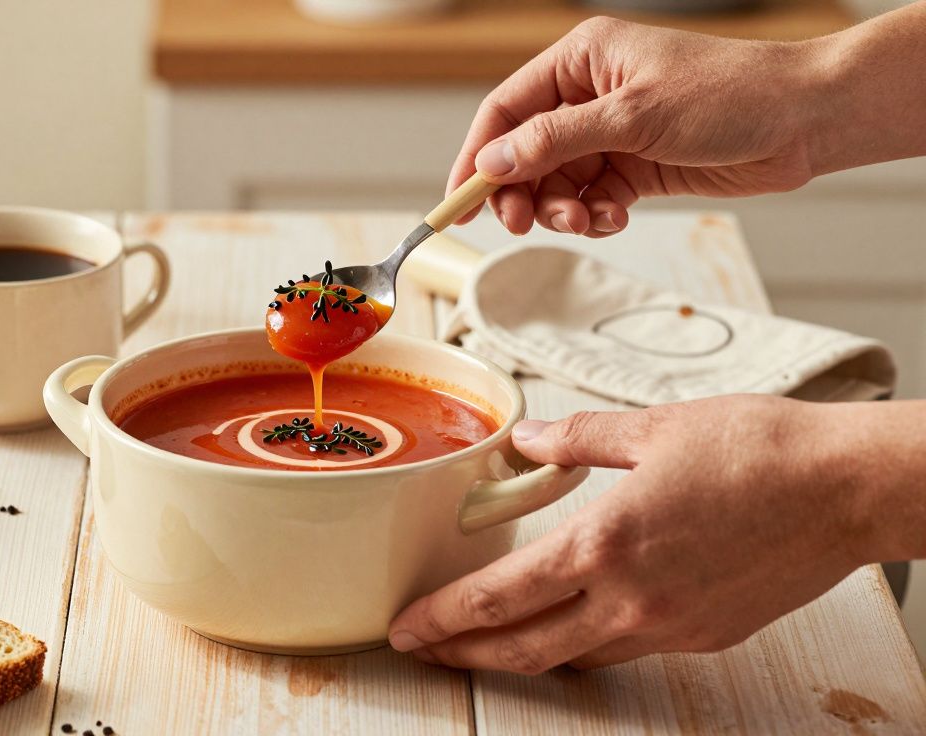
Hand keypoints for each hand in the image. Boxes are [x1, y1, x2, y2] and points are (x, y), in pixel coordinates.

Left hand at [387, 395, 895, 671]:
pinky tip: (571, 623)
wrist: (844, 489)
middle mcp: (629, 600)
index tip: (407, 626)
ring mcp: (668, 627)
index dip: (442, 619)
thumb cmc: (756, 450)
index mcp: (603, 544)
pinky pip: (624, 648)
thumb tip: (527, 444)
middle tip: (423, 649)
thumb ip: (575, 440)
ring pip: (572, 656)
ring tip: (485, 640)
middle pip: (522, 648)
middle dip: (462, 653)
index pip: (497, 598)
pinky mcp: (703, 636)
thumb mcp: (651, 428)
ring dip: (520, 652)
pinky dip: (583, 643)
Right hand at [450, 17, 829, 236]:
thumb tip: (493, 161)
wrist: (804, 121)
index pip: (505, 111)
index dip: (476, 157)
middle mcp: (589, 95)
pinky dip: (596, 215)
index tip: (458, 204)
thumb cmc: (731, 95)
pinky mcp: (634, 166)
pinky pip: (590, 198)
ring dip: (562, 210)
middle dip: (521, 193)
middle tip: (522, 224)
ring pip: (555, 183)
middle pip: (524, 154)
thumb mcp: (634, 115)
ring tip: (588, 219)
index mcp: (582, 60)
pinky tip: (617, 216)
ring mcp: (611, 133)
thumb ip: (557, 140)